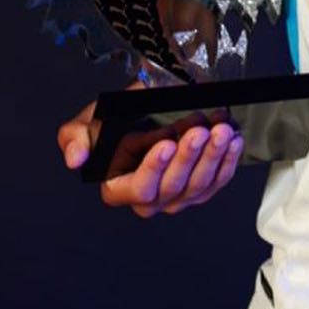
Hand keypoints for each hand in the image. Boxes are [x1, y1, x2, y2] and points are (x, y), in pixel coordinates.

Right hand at [57, 89, 244, 217]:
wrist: (146, 111)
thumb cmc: (116, 121)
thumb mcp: (88, 122)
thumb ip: (75, 138)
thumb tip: (75, 159)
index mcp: (120, 188)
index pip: (139, 189)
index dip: (153, 170)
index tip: (166, 144)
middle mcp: (151, 198)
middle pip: (174, 187)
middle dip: (189, 158)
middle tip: (199, 130)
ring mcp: (179, 195)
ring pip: (199, 185)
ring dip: (213, 157)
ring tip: (221, 131)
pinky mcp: (203, 187)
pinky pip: (219, 179)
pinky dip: (228, 160)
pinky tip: (233, 140)